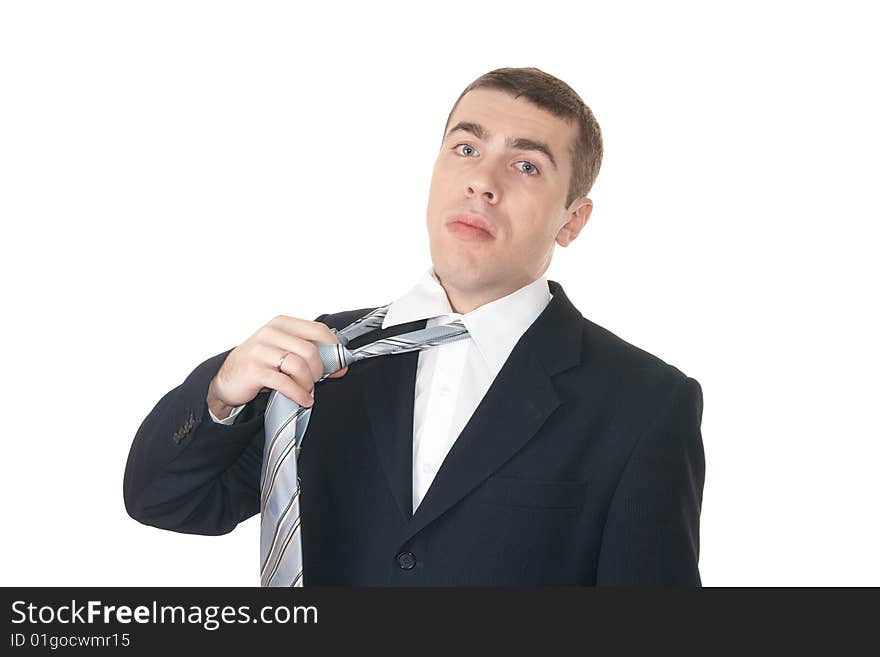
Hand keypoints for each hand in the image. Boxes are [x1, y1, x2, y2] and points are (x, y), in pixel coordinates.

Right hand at [207, 316, 347, 417]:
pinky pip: (285, 383)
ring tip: (307, 390)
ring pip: (299, 366)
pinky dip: (299, 394)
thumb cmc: (260, 364)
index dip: (334, 349)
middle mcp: (270, 333)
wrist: (227, 380)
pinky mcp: (254, 370)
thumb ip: (307, 350)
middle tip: (317, 381)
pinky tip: (304, 400)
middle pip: (311, 351)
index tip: (340, 365)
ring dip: (309, 383)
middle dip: (320, 370)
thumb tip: (340, 364)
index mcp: (281, 323)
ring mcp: (260, 351)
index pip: (318, 330)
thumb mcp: (282, 349)